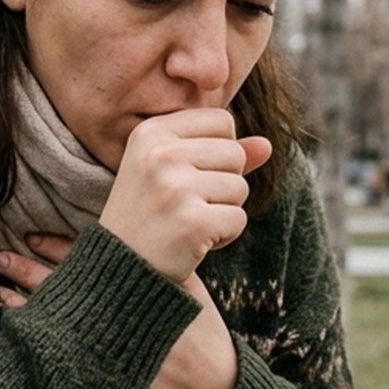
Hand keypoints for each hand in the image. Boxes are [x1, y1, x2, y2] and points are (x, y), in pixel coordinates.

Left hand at [0, 235, 237, 388]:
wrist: (216, 381)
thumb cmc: (199, 329)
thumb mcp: (183, 285)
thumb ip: (157, 258)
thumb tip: (130, 222)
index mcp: (134, 285)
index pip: (85, 260)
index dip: (54, 246)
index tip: (30, 235)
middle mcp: (116, 314)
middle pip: (62, 288)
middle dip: (27, 272)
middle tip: (0, 256)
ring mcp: (107, 347)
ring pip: (53, 322)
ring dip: (24, 307)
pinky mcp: (103, 376)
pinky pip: (59, 359)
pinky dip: (36, 347)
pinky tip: (16, 338)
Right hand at [100, 109, 270, 281]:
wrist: (121, 267)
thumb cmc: (149, 213)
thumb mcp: (172, 170)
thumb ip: (218, 152)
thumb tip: (267, 145)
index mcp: (151, 132)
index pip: (221, 121)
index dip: (217, 151)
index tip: (186, 174)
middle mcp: (160, 154)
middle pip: (234, 153)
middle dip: (222, 182)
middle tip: (185, 204)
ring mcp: (175, 187)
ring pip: (240, 187)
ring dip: (223, 210)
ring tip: (187, 222)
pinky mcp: (192, 222)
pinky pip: (238, 219)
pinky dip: (223, 235)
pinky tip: (192, 241)